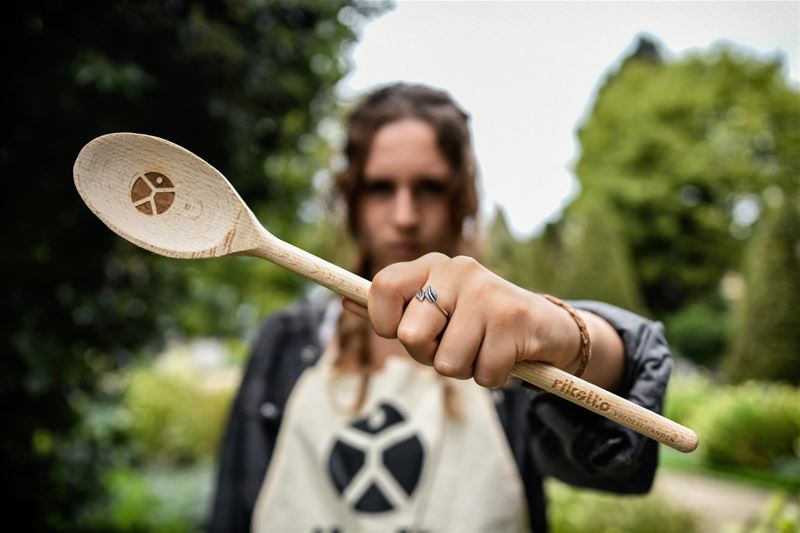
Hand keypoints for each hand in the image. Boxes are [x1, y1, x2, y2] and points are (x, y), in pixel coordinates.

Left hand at [342, 253, 581, 386]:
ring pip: (447, 363)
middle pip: (411, 336)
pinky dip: (494, 376)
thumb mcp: (433, 311)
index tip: (404, 332)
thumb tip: (345, 302)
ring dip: (466, 369)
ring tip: (483, 348)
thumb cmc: (476, 323)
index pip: (381, 288)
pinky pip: (484, 374)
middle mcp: (456, 269)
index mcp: (430, 265)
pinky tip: (506, 355)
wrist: (543, 325)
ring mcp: (486, 292)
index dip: (384, 323)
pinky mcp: (513, 318)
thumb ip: (392, 309)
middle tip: (455, 344)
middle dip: (430, 355)